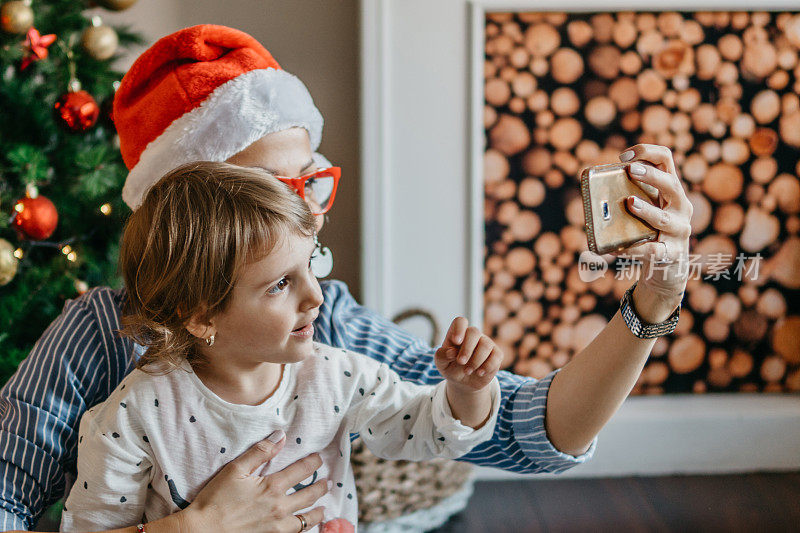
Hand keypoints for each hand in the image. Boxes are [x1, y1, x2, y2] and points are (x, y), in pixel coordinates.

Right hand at [181, 431, 327, 532]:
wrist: (202, 531)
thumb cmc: (215, 499)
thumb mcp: (235, 469)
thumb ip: (260, 451)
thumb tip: (280, 435)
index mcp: (272, 487)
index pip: (301, 470)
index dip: (313, 463)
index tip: (319, 458)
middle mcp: (279, 507)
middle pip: (309, 495)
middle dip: (321, 487)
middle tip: (328, 482)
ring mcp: (277, 527)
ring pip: (306, 519)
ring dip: (317, 512)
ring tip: (323, 507)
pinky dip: (304, 529)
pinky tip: (305, 526)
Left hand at [435, 317, 502, 390]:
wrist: (464, 382)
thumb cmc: (451, 367)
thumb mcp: (441, 363)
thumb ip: (442, 356)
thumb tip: (452, 352)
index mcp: (457, 333)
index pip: (460, 321)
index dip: (459, 329)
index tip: (456, 342)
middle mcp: (473, 335)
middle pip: (474, 332)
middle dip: (467, 349)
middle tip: (460, 362)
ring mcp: (486, 343)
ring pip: (485, 345)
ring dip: (475, 361)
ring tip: (467, 371)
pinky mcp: (496, 354)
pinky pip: (496, 356)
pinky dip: (487, 366)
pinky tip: (479, 373)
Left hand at [617, 144, 692, 301]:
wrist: (667, 268)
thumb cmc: (649, 232)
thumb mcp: (644, 211)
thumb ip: (627, 198)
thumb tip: (591, 195)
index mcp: (671, 190)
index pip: (667, 160)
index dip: (648, 152)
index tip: (624, 156)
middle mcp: (681, 207)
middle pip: (671, 185)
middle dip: (651, 175)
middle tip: (630, 170)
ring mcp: (679, 230)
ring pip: (664, 218)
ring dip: (647, 210)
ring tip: (630, 203)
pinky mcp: (672, 253)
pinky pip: (652, 250)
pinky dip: (633, 249)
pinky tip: (617, 249)